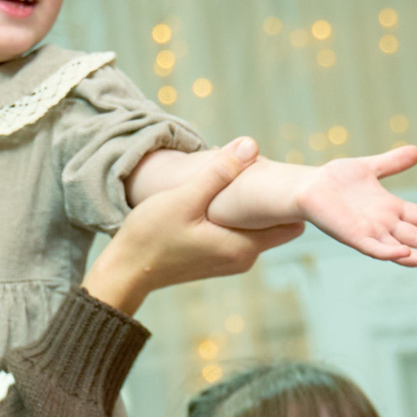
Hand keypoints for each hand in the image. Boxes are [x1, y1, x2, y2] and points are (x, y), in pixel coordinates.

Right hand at [85, 138, 304, 316]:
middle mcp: (244, 258)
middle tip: (251, 168)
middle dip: (269, 197)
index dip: (286, 196)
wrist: (125, 271)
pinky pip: (241, 231)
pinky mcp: (218, 258)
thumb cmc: (151, 237)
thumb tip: (252, 144)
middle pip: (277, 222)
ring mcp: (231, 261)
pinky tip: (217, 195)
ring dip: (249, 203)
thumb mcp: (184, 199)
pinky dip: (235, 213)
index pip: (292, 222)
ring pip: (257, 225)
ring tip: (232, 177)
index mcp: (243, 247)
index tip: (273, 173)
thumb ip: (220, 173)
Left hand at [295, 146, 416, 266]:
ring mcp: (370, 233)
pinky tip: (405, 253)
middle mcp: (383, 225)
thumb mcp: (370, 167)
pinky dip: (390, 253)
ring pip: (401, 248)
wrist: (308, 186)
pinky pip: (374, 249)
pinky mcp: (353, 237)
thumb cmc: (335, 180)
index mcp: (390, 209)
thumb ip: (393, 163)